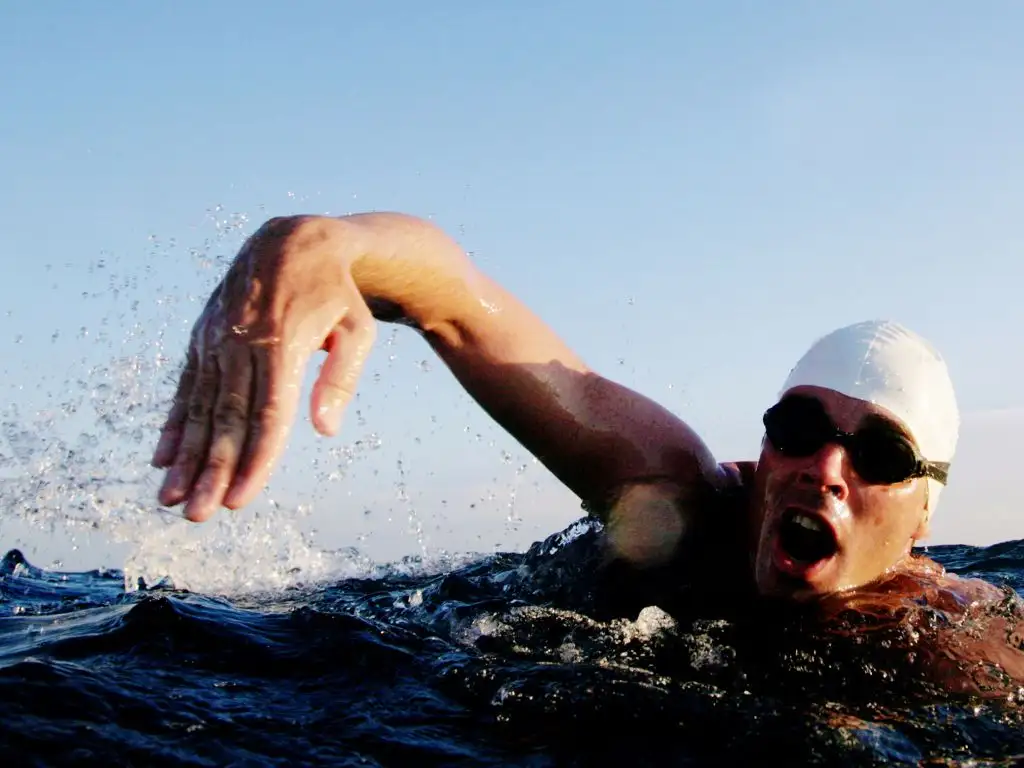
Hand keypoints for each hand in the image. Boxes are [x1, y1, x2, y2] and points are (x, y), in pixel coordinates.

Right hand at [151, 216, 376, 521]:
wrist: (292, 241)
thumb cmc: (335, 293)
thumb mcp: (357, 329)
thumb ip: (341, 379)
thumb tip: (324, 430)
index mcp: (282, 344)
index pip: (266, 415)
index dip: (254, 459)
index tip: (241, 499)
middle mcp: (241, 344)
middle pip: (226, 419)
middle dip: (211, 471)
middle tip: (198, 515)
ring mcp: (216, 341)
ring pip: (199, 408)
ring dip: (185, 457)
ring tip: (172, 499)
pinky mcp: (202, 339)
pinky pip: (185, 388)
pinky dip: (173, 425)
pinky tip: (162, 459)